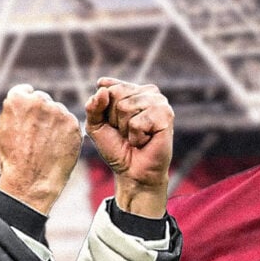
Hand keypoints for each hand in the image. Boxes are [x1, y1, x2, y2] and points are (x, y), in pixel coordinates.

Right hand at [0, 84, 82, 214]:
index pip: (26, 91)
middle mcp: (38, 101)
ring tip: (47, 144)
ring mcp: (58, 111)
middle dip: (41, 113)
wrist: (31, 182)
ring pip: (58, 111)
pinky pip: (70, 123)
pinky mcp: (73, 124)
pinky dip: (66, 133)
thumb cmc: (12, 160)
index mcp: (17, 100)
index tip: (29, 117)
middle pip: (43, 100)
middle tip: (38, 135)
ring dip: (54, 123)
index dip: (27, 105)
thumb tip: (13, 105)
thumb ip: (8, 113)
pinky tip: (58, 147)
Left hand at [85, 77, 172, 217]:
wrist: (132, 172)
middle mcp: (149, 92)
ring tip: (136, 137)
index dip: (105, 112)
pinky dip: (136, 137)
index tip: (114, 125)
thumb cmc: (117, 148)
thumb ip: (93, 106)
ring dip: (126, 129)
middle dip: (115, 119)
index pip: (108, 88)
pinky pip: (137, 122)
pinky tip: (145, 141)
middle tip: (127, 133)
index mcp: (133, 89)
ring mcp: (160, 102)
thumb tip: (101, 88)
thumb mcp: (96, 126)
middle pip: (116, 94)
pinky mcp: (166, 115)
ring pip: (126, 107)